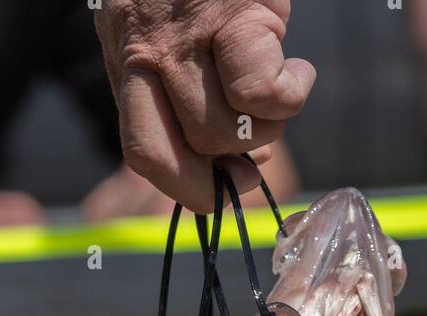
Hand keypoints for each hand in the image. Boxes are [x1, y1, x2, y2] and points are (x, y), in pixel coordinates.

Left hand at [95, 0, 313, 211]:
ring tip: (281, 88)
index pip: (144, 153)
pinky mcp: (233, 14)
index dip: (190, 187)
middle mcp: (146, 52)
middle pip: (183, 153)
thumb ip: (183, 90)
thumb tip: (239, 163)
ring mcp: (186, 35)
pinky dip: (290, 96)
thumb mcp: (165, 30)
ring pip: (224, 132)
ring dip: (268, 128)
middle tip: (262, 132)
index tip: (229, 184)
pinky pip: (261, 93)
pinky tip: (299, 72)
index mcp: (127, 60)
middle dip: (233, 162)